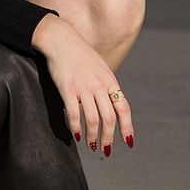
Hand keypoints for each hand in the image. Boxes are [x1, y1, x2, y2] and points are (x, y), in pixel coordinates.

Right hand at [31, 15, 133, 155]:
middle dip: (108, 137)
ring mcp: (83, 88)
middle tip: (105, 149)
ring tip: (91, 145)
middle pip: (109, 118)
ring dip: (92, 136)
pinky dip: (76, 128)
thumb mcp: (101, 69)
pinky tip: (75, 135)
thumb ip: (107, 87)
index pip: (123, 108)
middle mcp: (99, 85)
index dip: (127, 127)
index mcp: (110, 81)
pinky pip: (74, 114)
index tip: (128, 141)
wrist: (62, 40)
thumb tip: (112, 106)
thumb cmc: (81, 56)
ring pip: (92, 119)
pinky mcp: (67, 89)